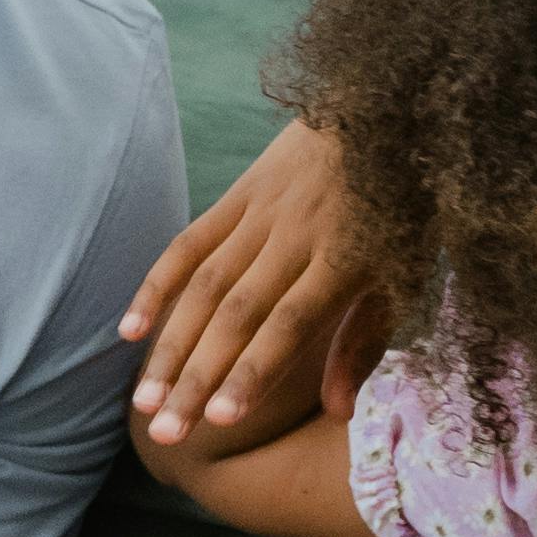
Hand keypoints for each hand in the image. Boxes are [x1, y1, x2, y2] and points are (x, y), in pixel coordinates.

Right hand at [121, 121, 386, 457]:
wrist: (390, 102)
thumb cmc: (407, 203)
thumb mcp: (407, 272)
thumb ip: (366, 341)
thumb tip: (338, 412)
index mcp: (344, 261)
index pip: (288, 327)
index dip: (252, 373)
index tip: (220, 421)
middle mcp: (295, 239)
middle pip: (235, 318)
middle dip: (196, 379)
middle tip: (165, 434)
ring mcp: (261, 214)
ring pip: (203, 289)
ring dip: (170, 348)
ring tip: (142, 402)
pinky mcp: (238, 194)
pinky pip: (188, 244)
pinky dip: (155, 286)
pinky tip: (128, 332)